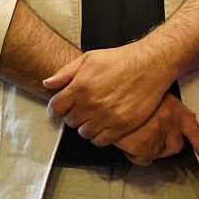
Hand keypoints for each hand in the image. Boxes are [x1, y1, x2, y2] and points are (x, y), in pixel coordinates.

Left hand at [44, 43, 172, 146]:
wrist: (152, 64)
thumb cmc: (121, 59)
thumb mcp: (90, 58)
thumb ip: (66, 72)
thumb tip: (47, 84)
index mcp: (80, 87)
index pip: (55, 108)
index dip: (58, 107)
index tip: (65, 106)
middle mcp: (91, 104)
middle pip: (70, 121)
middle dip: (75, 115)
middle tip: (85, 108)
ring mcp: (107, 116)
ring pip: (84, 133)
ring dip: (88, 126)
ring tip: (96, 116)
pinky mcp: (122, 125)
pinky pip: (101, 140)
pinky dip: (100, 135)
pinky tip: (105, 124)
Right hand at [116, 94, 198, 165]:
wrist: (115, 98)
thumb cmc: (135, 95)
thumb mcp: (156, 97)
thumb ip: (167, 112)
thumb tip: (170, 126)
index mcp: (177, 111)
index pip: (194, 130)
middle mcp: (171, 124)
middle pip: (175, 147)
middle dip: (164, 146)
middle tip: (148, 136)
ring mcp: (158, 137)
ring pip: (157, 154)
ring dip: (147, 149)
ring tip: (135, 136)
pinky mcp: (144, 148)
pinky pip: (142, 159)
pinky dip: (135, 155)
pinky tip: (127, 143)